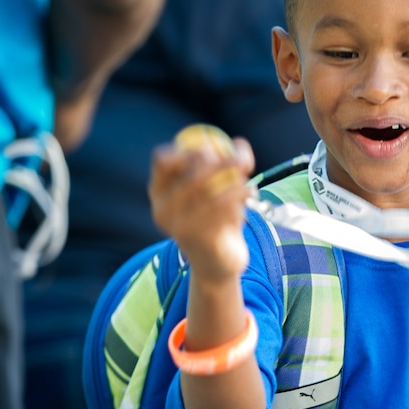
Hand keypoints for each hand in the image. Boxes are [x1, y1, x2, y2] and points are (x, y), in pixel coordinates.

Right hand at [149, 126, 254, 281]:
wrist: (217, 264)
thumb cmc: (215, 219)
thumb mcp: (213, 191)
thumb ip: (222, 165)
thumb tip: (239, 144)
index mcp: (158, 192)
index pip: (162, 159)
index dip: (188, 149)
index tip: (214, 149)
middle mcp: (162, 208)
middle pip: (191, 173)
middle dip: (223, 163)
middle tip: (244, 162)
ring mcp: (178, 226)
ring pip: (211, 192)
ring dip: (237, 186)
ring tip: (250, 189)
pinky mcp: (199, 240)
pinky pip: (222, 212)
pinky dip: (238, 206)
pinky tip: (244, 210)